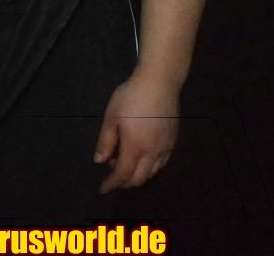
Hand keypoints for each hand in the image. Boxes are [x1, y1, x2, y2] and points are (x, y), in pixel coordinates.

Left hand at [94, 72, 180, 191]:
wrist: (159, 83)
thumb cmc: (131, 97)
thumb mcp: (111, 117)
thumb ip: (106, 141)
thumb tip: (100, 161)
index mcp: (135, 147)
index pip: (123, 175)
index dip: (112, 184)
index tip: (103, 189)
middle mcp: (153, 153)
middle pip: (139, 179)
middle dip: (124, 183)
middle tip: (112, 177)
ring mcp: (166, 148)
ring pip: (152, 173)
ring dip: (137, 175)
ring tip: (124, 165)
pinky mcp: (173, 142)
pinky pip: (161, 164)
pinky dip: (149, 168)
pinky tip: (142, 158)